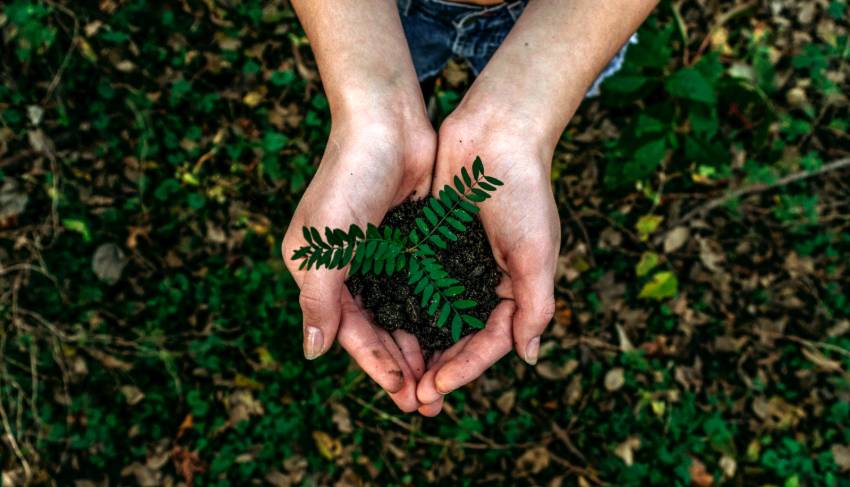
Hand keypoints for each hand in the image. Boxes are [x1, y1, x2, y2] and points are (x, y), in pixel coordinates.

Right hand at [282, 112, 435, 411]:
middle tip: (429, 401)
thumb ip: (319, 300)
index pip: (350, 332)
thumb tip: (312, 353)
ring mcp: (380, 255)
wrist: (387, 121)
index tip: (404, 395)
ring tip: (444, 379)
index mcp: (319, 272)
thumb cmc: (349, 178)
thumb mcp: (325, 244)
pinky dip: (435, 313)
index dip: (377, 365)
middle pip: (378, 329)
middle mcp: (348, 268)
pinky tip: (454, 335)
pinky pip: (422, 288)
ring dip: (421, 346)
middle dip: (402, 366)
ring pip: (402, 314)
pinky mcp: (409, 241)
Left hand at [415, 109, 558, 414]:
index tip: (435, 388)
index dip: (464, 369)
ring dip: (416, 346)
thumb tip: (528, 357)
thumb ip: (535, 305)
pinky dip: (402, 307)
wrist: (496, 133)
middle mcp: (484, 281)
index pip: (488, 342)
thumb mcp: (537, 252)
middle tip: (412, 398)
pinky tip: (382, 327)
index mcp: (514, 289)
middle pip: (458, 337)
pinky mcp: (431, 243)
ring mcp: (456, 263)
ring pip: (433, 317)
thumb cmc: (524, 191)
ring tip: (395, 374)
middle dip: (437, 368)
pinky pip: (415, 284)